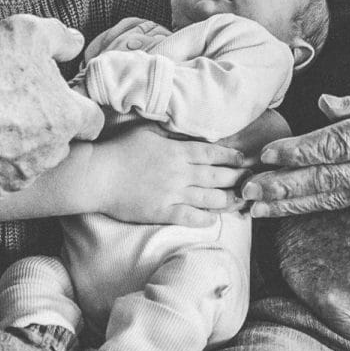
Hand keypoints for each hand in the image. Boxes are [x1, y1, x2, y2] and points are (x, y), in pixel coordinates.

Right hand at [0, 15, 104, 200]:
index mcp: (65, 119)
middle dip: (46, 126)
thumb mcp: (29, 31)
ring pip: (29, 163)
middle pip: (59, 143)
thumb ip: (62, 38)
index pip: (94, 121)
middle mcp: (47, 156)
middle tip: (18, 103)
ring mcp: (16, 178)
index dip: (79, 106)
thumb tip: (75, 44)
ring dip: (19, 148)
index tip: (61, 97)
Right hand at [89, 124, 248, 224]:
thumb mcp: (147, 132)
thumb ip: (170, 133)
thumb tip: (186, 132)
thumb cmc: (120, 149)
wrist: (99, 176)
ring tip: (239, 200)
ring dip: (228, 199)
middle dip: (236, 177)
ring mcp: (172, 194)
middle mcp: (179, 172)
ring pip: (209, 198)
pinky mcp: (163, 212)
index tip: (242, 159)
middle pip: (216, 175)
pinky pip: (191, 216)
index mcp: (176, 151)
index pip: (211, 153)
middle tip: (250, 180)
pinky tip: (213, 218)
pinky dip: (205, 218)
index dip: (230, 156)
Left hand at [242, 86, 349, 215]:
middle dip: (280, 188)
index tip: (263, 157)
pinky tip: (292, 210)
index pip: (328, 145)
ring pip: (329, 198)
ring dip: (290, 205)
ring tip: (256, 208)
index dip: (294, 152)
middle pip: (321, 179)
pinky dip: (317, 208)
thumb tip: (322, 104)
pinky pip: (347, 204)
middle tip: (244, 193)